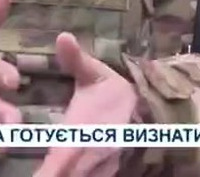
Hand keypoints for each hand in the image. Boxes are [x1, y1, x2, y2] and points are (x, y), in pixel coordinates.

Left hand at [34, 33, 139, 176]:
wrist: (149, 109)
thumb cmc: (114, 91)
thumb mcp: (95, 73)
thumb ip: (76, 60)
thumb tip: (63, 36)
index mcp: (86, 131)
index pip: (63, 157)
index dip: (50, 170)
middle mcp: (92, 155)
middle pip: (67, 175)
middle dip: (49, 176)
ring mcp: (100, 167)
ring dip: (60, 176)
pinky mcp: (104, 172)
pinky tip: (54, 175)